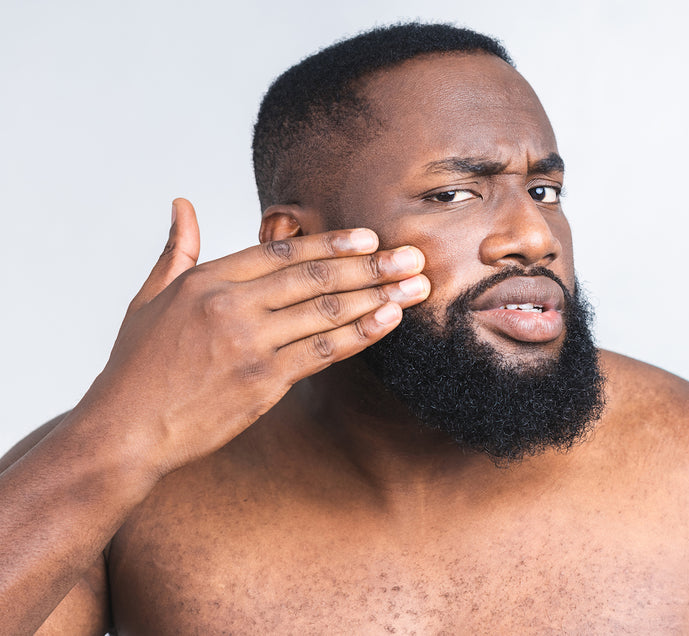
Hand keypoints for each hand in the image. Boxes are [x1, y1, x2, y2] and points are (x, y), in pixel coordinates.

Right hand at [77, 198, 428, 476]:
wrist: (125, 429)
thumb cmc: (138, 365)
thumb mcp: (149, 298)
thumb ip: (177, 250)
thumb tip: (182, 203)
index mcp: (206, 280)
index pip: (282, 251)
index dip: (330, 242)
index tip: (368, 237)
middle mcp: (231, 306)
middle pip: (314, 277)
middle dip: (370, 265)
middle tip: (411, 255)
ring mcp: (249, 344)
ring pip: (326, 312)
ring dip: (378, 296)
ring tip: (416, 285)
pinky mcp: (263, 382)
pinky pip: (323, 352)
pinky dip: (360, 334)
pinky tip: (389, 320)